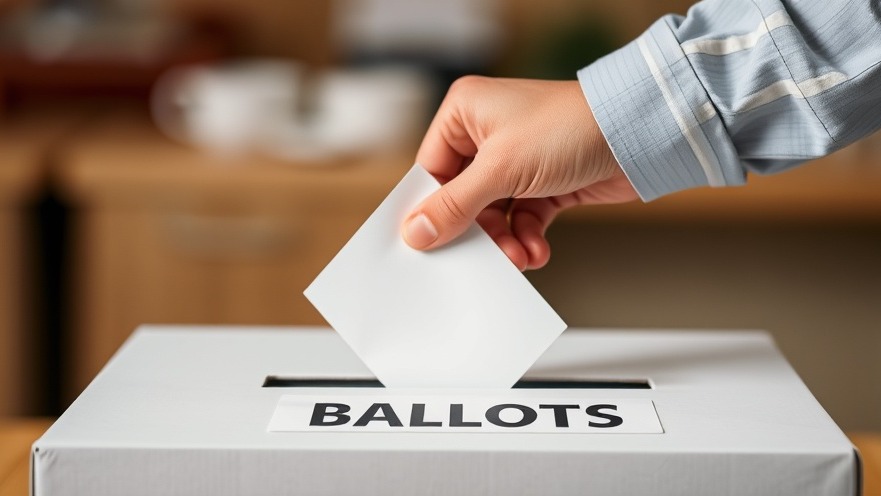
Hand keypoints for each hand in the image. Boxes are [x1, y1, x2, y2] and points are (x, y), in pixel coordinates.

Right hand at [401, 76, 637, 270]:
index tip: (428, 243)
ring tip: (517, 257)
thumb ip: (454, 205)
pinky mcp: (544, 181)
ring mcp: (518, 158)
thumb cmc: (569, 127)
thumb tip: (415, 232)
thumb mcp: (500, 169)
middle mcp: (488, 132)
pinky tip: (536, 251)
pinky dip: (527, 238)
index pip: (431, 169)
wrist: (638, 133)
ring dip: (504, 240)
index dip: (430, 209)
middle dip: (477, 231)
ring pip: (494, 213)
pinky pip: (523, 218)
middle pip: (462, 197)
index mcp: (465, 112)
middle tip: (480, 258)